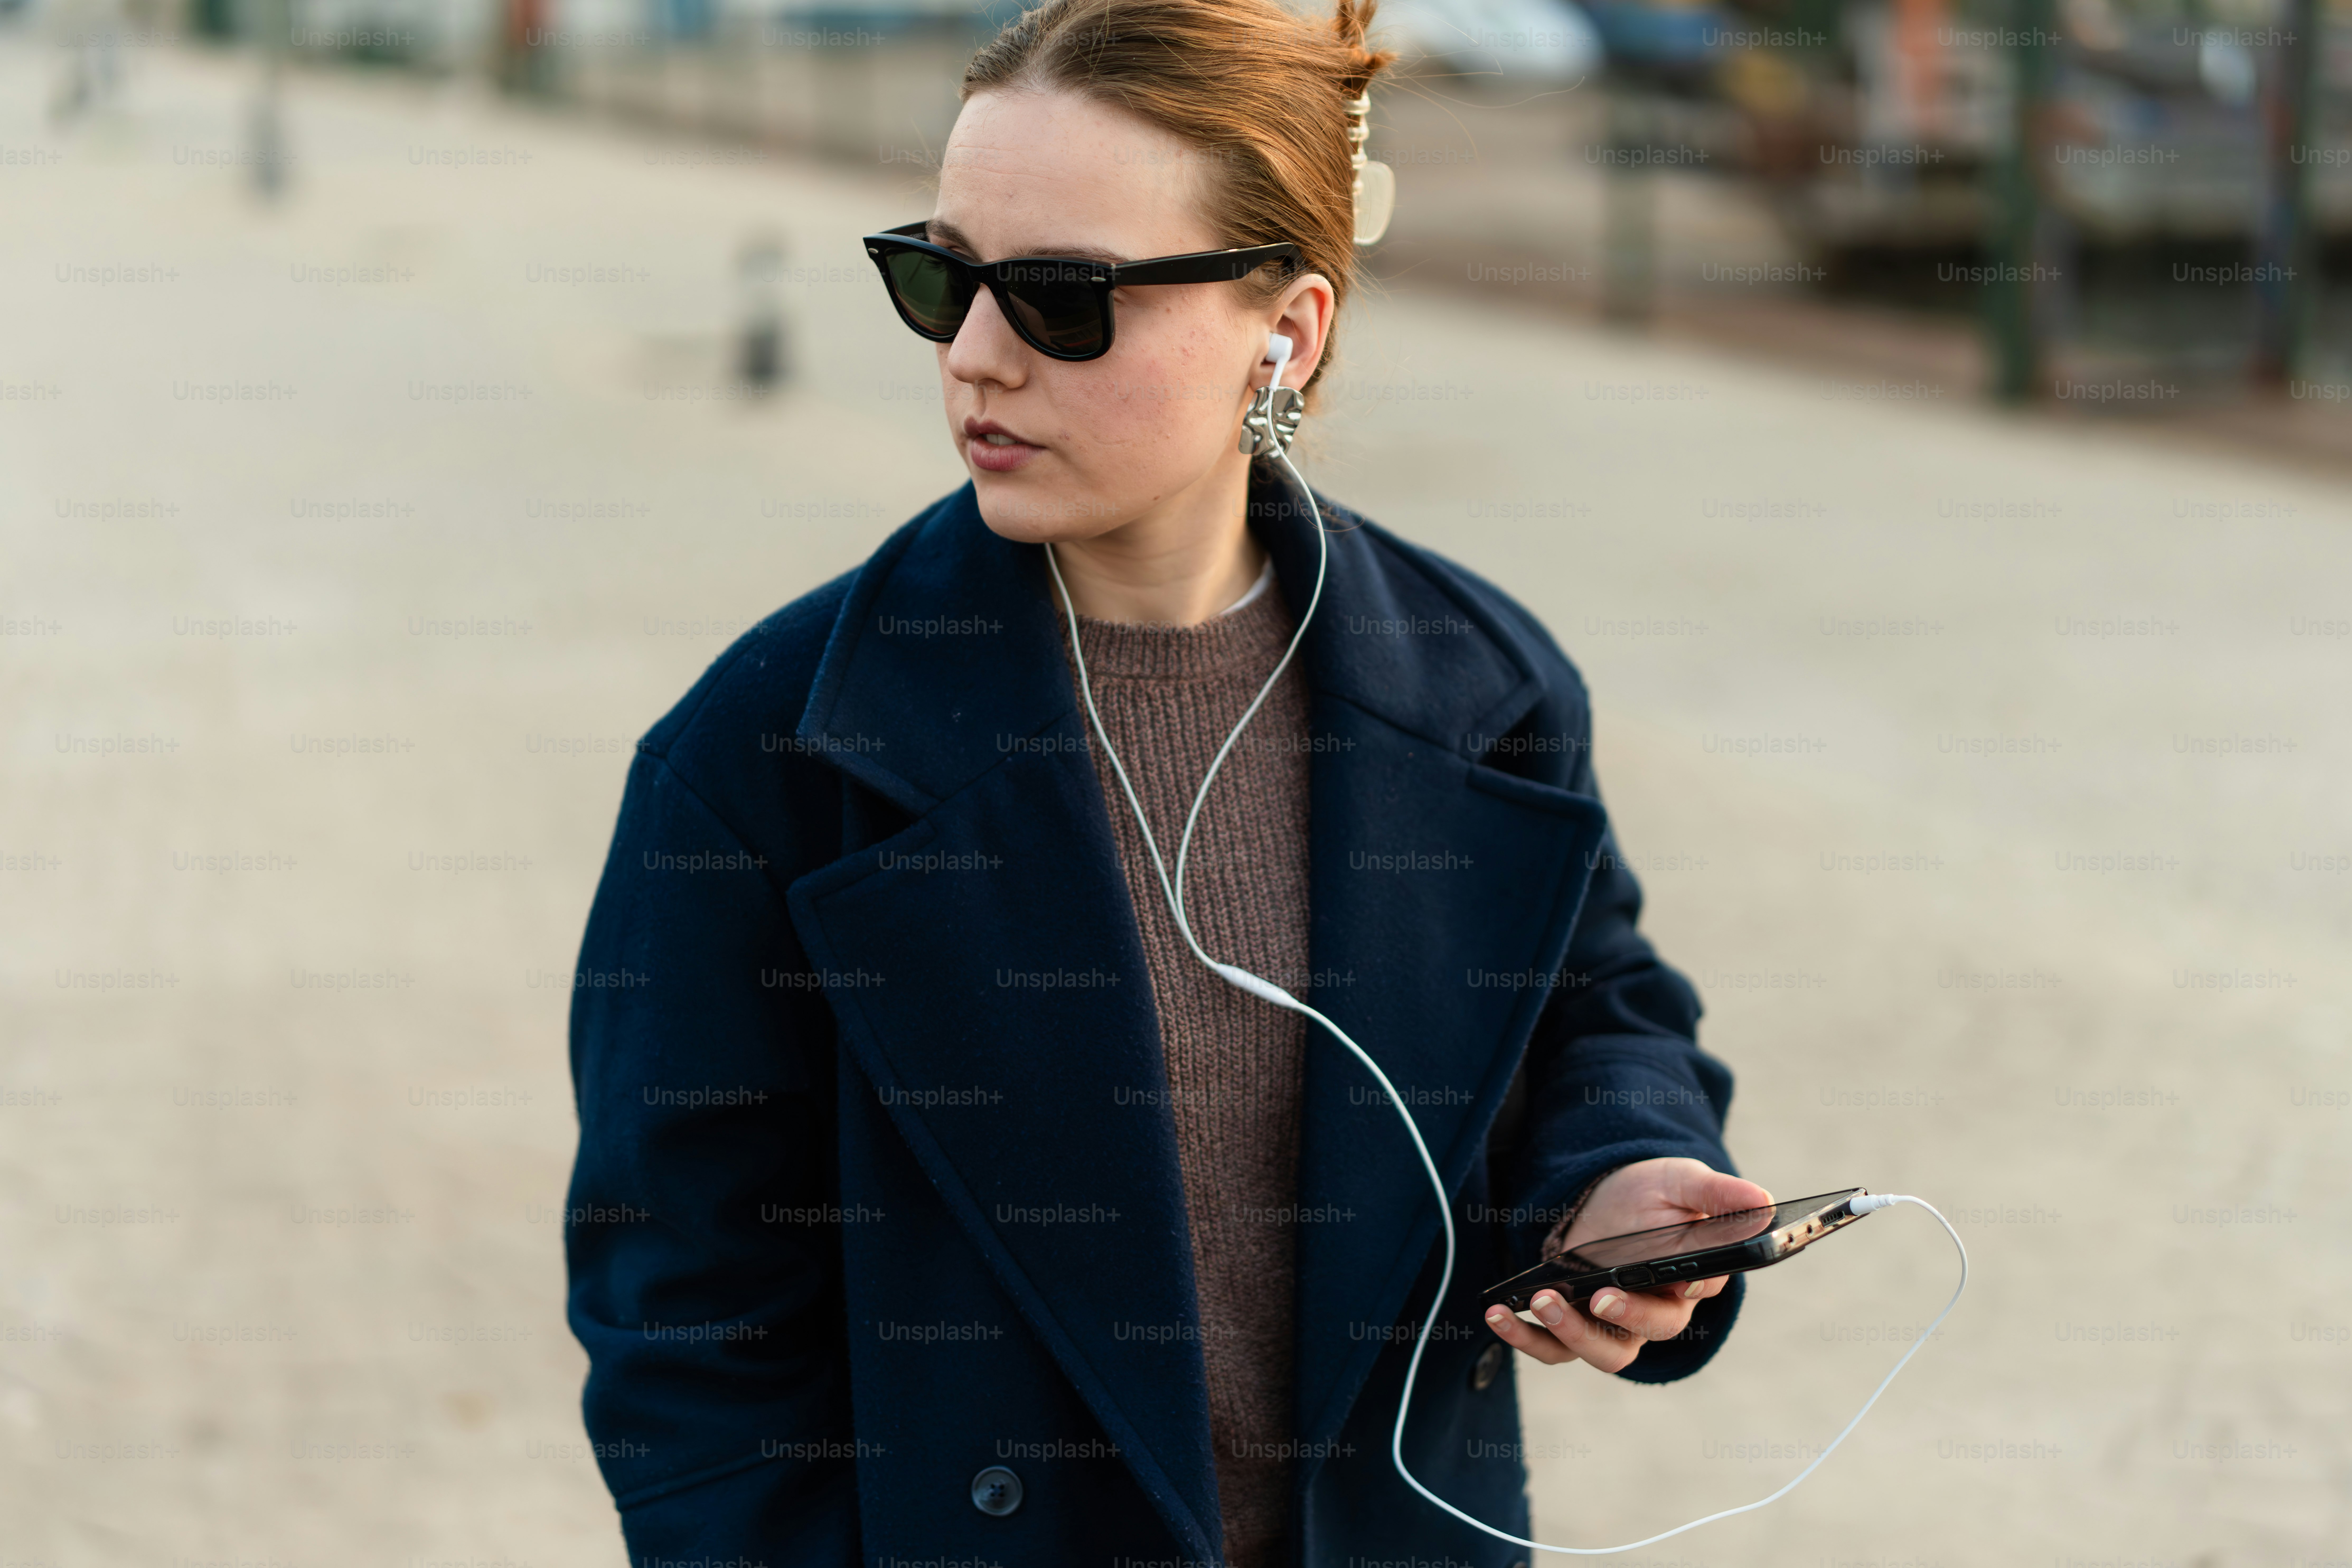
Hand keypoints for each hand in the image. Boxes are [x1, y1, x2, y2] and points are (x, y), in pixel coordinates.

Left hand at [1481, 1157, 1770, 1374]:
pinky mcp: (1575, 1322)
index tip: (1662, 1279)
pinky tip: (1497, 1314)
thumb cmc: (1656, 1193)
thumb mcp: (1683, 1182)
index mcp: (1690, 1279)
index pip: (1690, 1297)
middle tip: (1594, 1294)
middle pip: (1645, 1333)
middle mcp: (1655, 1311)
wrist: (1611, 1197)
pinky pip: (1553, 1348)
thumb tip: (1764, 1202)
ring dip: (1568, 1332)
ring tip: (1539, 1301)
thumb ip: (1718, 1194)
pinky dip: (1526, 1337)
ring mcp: (1613, 1323)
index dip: (1676, 1294)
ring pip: (1600, 1351)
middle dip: (1619, 1317)